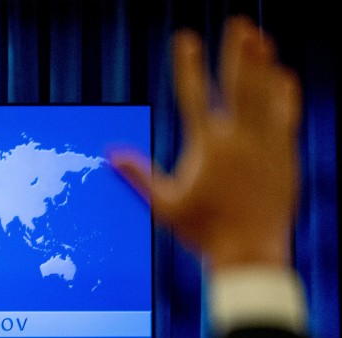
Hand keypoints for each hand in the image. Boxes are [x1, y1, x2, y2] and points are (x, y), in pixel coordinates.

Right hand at [109, 16, 301, 272]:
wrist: (250, 252)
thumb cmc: (203, 231)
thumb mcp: (165, 204)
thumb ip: (138, 174)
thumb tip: (110, 154)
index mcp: (208, 146)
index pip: (193, 95)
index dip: (188, 64)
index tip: (185, 38)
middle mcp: (241, 138)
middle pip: (238, 83)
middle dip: (236, 52)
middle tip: (237, 24)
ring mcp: (267, 144)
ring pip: (266, 94)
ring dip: (262, 63)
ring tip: (260, 38)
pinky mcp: (286, 154)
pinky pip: (286, 114)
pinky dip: (283, 92)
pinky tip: (282, 75)